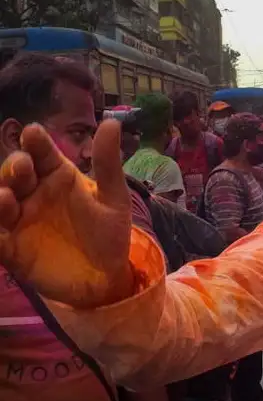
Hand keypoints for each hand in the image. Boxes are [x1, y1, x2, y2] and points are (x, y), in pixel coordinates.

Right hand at [0, 121, 133, 307]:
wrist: (105, 278)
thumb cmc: (108, 232)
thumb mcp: (113, 198)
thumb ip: (108, 163)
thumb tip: (111, 122)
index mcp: (58, 177)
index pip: (43, 153)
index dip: (37, 142)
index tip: (34, 132)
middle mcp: (34, 194)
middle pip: (16, 174)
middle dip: (15, 167)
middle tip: (22, 166)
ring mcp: (20, 220)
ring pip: (0, 202)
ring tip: (5, 196)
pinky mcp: (11, 249)